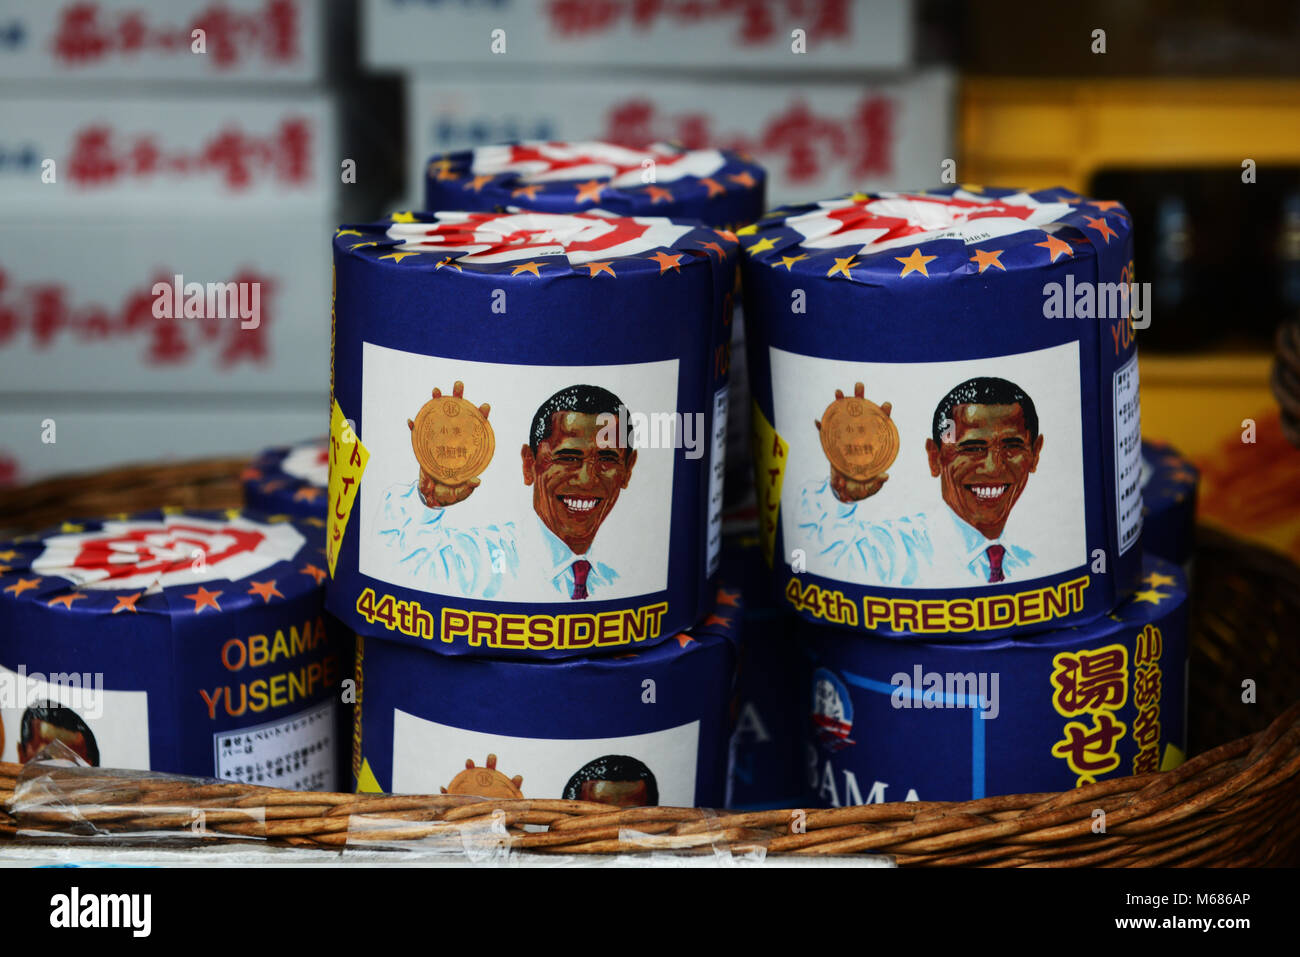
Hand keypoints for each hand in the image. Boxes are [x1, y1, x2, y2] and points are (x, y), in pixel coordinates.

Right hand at [408, 380, 490, 508]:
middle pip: (458, 414)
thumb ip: (468, 488)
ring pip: (438, 417)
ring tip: (436, 390)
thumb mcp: (460, 492)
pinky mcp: (424, 446)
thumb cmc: (451, 492)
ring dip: (436, 402)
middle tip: (459, 384)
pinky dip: (414, 427)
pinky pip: (418, 434)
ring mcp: (438, 440)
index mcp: (466, 447)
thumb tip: (477, 481)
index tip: (485, 406)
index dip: (481, 416)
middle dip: (459, 397)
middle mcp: (453, 439)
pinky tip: (411, 420)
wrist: (433, 497)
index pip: (476, 428)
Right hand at [816, 382, 892, 502]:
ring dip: (840, 404)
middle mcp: (859, 437)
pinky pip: (825, 435)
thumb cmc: (862, 487)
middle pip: (862, 414)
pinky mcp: (832, 446)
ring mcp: (845, 440)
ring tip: (838, 392)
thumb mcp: (870, 487)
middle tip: (859, 385)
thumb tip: (885, 476)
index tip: (886, 405)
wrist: (846, 491)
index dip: (883, 415)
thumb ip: (877, 483)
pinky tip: (817, 420)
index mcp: (872, 444)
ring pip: (843, 418)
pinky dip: (821, 427)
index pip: (880, 425)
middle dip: (861, 398)